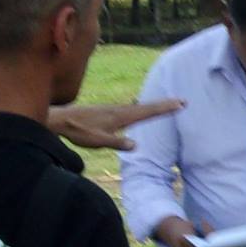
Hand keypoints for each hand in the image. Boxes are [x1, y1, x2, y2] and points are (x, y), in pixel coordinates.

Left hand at [47, 99, 185, 150]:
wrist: (62, 120)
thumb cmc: (80, 131)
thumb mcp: (98, 140)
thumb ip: (116, 142)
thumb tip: (135, 145)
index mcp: (121, 117)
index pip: (148, 112)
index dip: (165, 108)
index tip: (180, 104)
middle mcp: (120, 110)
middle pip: (148, 106)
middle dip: (165, 104)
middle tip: (182, 101)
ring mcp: (115, 109)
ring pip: (140, 107)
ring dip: (155, 105)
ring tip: (168, 104)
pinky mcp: (109, 111)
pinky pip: (131, 108)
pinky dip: (142, 107)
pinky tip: (140, 108)